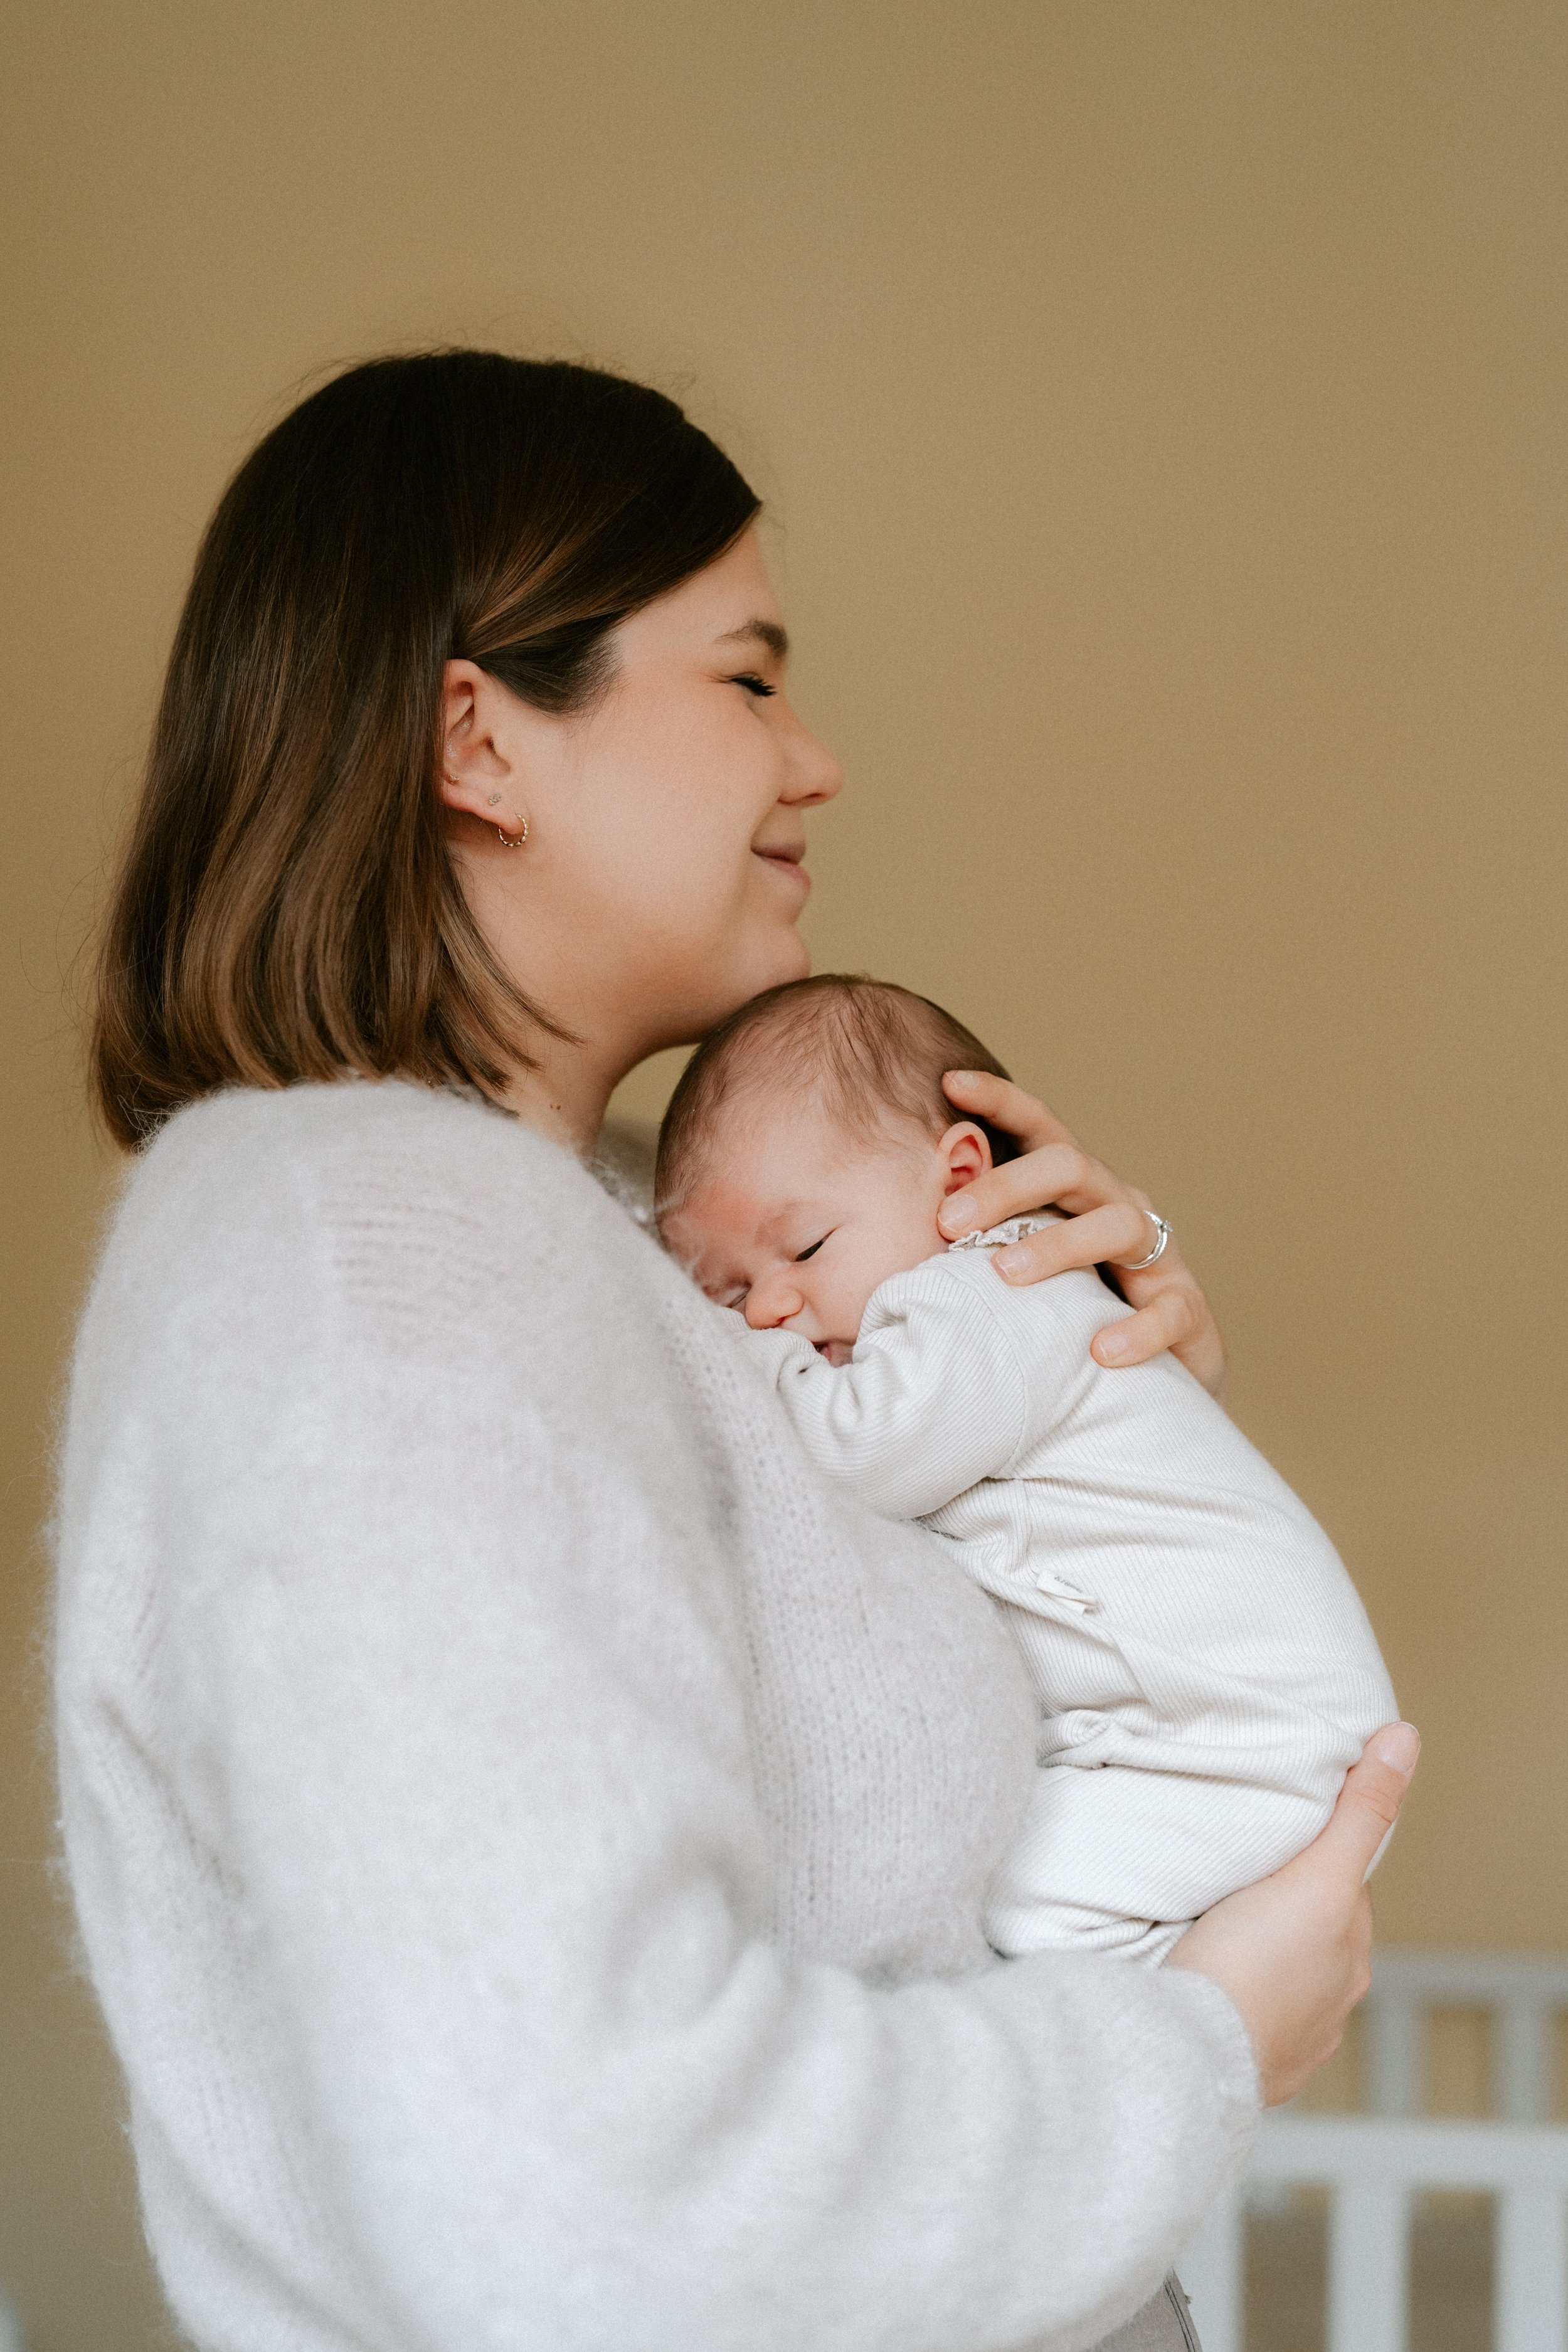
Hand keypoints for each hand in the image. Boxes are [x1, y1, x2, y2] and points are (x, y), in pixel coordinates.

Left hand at [938, 1071, 1225, 1397]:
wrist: (1148, 1386)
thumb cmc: (1064, 1322)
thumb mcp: (1018, 1279)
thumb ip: (972, 1257)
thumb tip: (884, 1253)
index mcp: (1075, 1194)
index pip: (1041, 1132)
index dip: (1002, 1101)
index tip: (950, 1081)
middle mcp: (1118, 1207)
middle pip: (1072, 1167)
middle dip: (1008, 1186)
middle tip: (948, 1220)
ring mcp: (1160, 1257)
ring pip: (1119, 1225)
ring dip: (1059, 1245)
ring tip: (1006, 1275)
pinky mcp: (1187, 1311)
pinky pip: (1170, 1311)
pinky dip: (1136, 1329)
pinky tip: (1099, 1350)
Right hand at [1167, 1724, 1420, 2105]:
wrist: (1188, 2056)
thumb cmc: (1255, 1968)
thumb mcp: (1320, 1875)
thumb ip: (1360, 1811)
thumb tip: (1405, 1738)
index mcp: (1350, 1959)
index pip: (1342, 1888)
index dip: (1314, 1853)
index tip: (1279, 1830)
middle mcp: (1327, 2004)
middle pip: (1309, 1930)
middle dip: (1282, 1903)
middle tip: (1235, 1869)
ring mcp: (1284, 2040)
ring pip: (1274, 1974)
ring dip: (1252, 1951)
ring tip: (1210, 1922)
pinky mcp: (1238, 2062)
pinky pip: (1238, 2014)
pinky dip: (1226, 1994)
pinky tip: (1200, 1978)